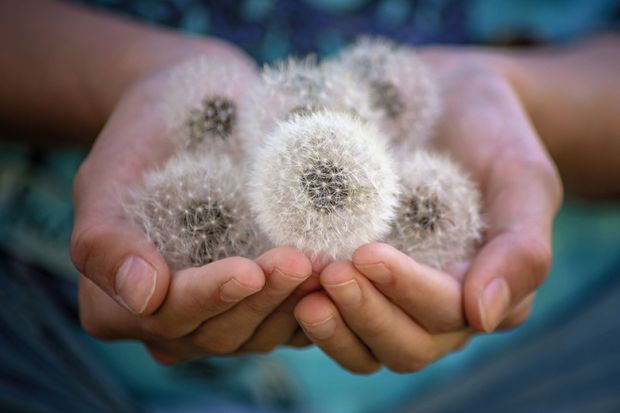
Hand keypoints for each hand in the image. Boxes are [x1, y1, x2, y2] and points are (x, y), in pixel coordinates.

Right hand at [71, 46, 315, 361]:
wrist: (188, 114)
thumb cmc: (144, 140)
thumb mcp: (107, 177)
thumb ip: (106, 242)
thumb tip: (144, 296)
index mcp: (121, 302)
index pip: (166, 317)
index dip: (209, 297)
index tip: (249, 269)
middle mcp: (172, 318)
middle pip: (218, 331)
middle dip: (261, 299)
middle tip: (302, 262)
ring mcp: (219, 314)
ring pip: (258, 333)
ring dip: (292, 306)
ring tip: (325, 269)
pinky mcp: (259, 304)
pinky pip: (288, 326)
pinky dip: (314, 309)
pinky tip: (337, 282)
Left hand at [295, 48, 561, 372]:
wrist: (449, 101)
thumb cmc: (491, 133)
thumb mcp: (522, 178)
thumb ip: (522, 249)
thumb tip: (484, 317)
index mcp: (485, 289)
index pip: (447, 313)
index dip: (407, 291)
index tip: (366, 254)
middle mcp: (441, 306)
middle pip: (406, 346)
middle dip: (366, 314)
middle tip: (329, 273)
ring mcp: (397, 299)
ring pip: (368, 348)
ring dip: (336, 329)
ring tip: (301, 296)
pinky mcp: (362, 284)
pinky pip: (340, 322)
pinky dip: (317, 317)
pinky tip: (289, 289)